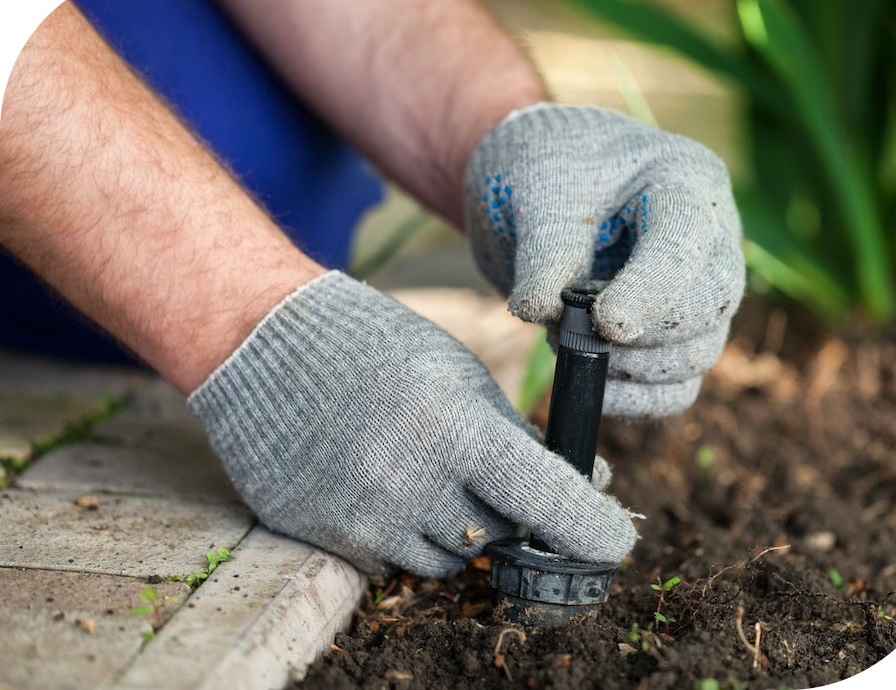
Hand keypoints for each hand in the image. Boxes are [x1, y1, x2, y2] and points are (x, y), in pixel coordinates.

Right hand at [188, 271, 635, 575]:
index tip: (618, 542)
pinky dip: (408, 537)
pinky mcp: (327, 534)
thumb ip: (518, 433)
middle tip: (492, 479)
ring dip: (459, 531)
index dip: (591, 527)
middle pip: (501, 538)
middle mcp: (411, 480)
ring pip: (450, 562)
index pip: (544, 496)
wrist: (264, 344)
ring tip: (428, 472)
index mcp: (453, 426)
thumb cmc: (376, 348)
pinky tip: (386, 486)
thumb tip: (587, 482)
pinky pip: (395, 564)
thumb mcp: (457, 373)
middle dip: (512, 516)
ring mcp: (364, 515)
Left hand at [464, 103, 744, 417]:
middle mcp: (711, 238)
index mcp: (684, 182)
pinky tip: (590, 385)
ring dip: (630, 369)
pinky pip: (677, 388)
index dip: (650, 292)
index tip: (604, 324)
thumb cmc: (545, 169)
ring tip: (562, 339)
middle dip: (640, 335)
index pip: (685, 246)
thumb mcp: (539, 196)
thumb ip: (544, 253)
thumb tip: (539, 311)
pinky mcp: (676, 335)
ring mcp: (699, 290)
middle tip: (565, 330)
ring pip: (696, 354)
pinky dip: (635, 399)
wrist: (537, 186)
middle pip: (709, 306)